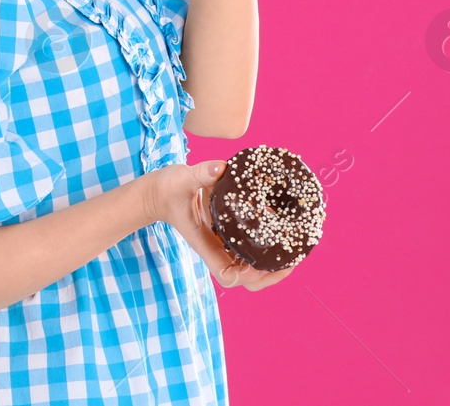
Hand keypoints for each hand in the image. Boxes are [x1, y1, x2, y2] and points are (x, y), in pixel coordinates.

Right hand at [145, 159, 293, 291]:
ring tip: (291, 247)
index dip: (249, 275)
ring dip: (271, 262)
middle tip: (290, 261)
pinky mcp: (225, 234)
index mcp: (204, 243)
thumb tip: (221, 168)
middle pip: (245, 280)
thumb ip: (201, 173)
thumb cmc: (167, 190)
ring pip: (249, 267)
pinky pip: (247, 249)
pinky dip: (265, 245)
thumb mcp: (183, 179)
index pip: (227, 274)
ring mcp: (221, 244)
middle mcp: (216, 248)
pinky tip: (278, 228)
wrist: (158, 194)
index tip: (266, 262)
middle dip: (269, 276)